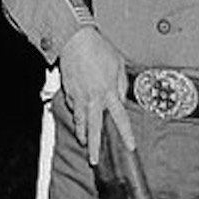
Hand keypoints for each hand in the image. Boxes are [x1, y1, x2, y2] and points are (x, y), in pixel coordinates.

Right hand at [58, 27, 135, 165]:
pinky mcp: (68, 90)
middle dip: (94, 146)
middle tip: (92, 159)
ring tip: (83, 142)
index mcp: (108, 92)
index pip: (120, 119)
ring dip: (82, 133)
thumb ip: (121, 84)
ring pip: (79, 120)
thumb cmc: (98, 49)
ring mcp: (78, 95)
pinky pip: (73, 106)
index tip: (130, 147)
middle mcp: (93, 98)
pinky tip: (77, 116)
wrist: (74, 39)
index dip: (126, 134)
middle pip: (94, 128)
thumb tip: (120, 98)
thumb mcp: (118, 65)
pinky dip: (75, 113)